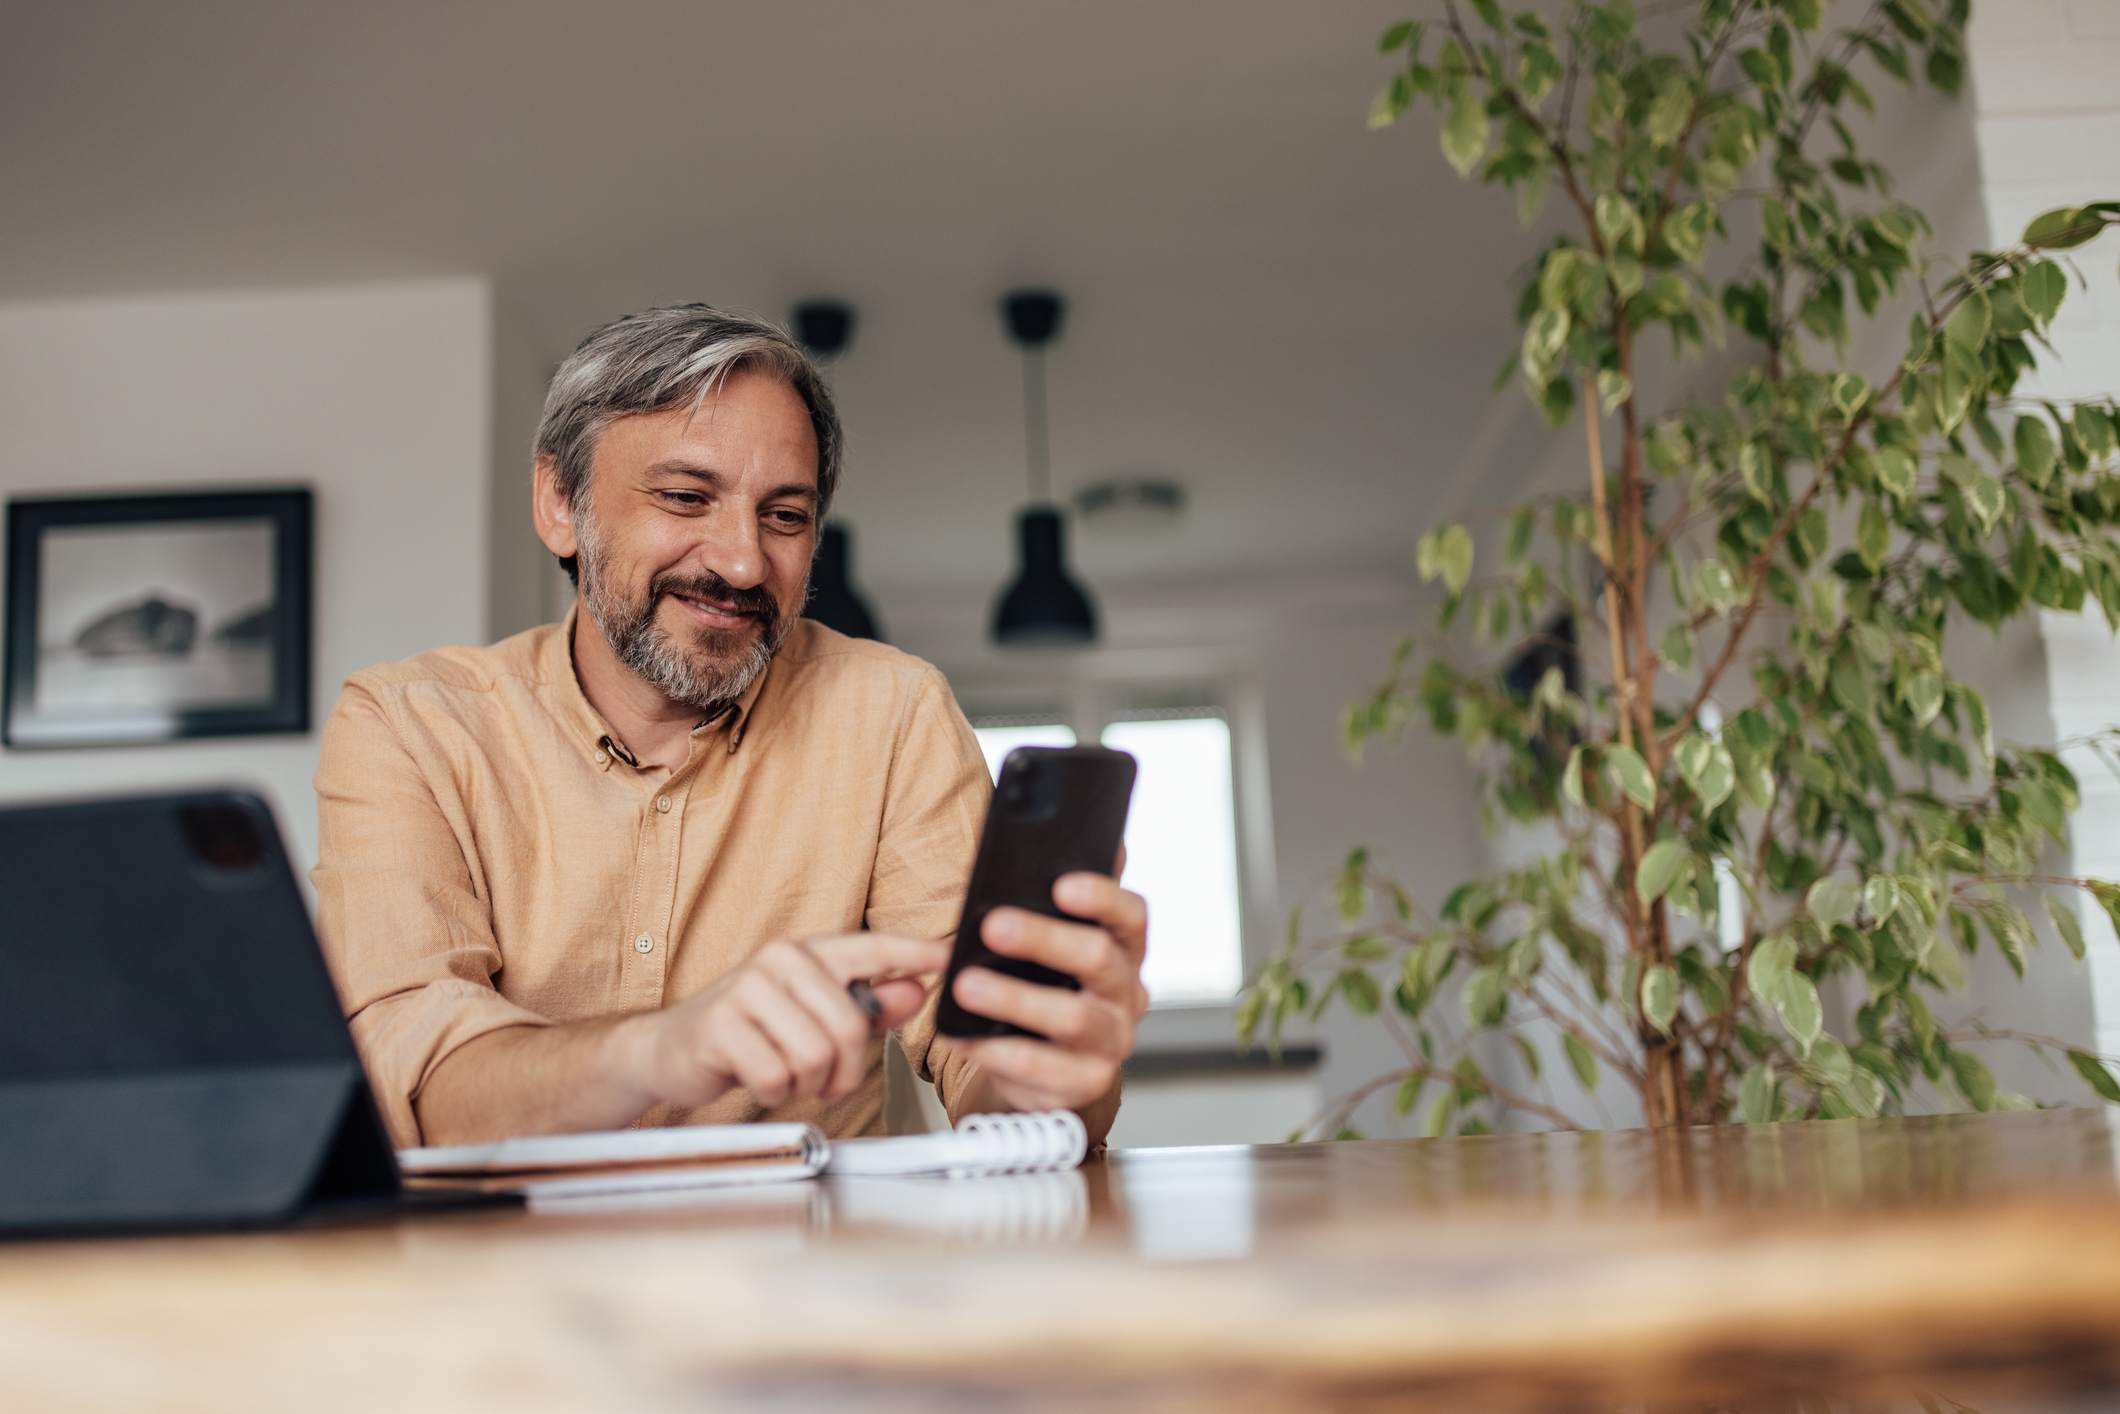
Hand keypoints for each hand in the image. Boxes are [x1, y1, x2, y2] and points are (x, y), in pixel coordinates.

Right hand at [636, 934, 946, 1108]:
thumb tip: (916, 989)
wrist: (670, 1050)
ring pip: (815, 1054)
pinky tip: (755, 1077)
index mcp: (806, 952)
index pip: (872, 947)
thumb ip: (867, 1006)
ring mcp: (747, 988)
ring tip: (784, 1074)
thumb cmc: (746, 1032)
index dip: (914, 952)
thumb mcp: (811, 1016)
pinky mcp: (722, 1024)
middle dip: (844, 1069)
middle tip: (825, 1081)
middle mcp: (778, 960)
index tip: (948, 957)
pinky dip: (774, 1092)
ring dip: (805, 1083)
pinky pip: (777, 1076)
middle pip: (849, 1025)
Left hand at [952, 871, 1148, 1112]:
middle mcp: (1126, 994)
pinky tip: (962, 1034)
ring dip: (1014, 997)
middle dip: (1043, 938)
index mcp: (1124, 950)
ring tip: (966, 984)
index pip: (1131, 916)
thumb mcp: (1056, 944)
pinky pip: (1039, 1065)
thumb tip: (1042, 841)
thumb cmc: (1049, 989)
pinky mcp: (1084, 1082)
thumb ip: (1054, 902)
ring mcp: (1111, 1041)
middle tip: (992, 924)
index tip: (1061, 884)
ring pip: (1071, 1017)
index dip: (1102, 897)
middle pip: (1099, 959)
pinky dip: (994, 1049)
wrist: (1052, 1069)